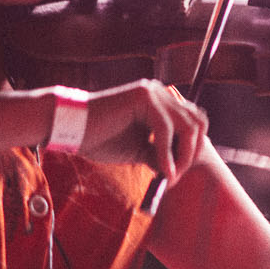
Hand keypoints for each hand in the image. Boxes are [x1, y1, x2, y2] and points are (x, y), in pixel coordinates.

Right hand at [79, 79, 207, 183]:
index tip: (176, 174)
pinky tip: (162, 171)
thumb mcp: (139, 150)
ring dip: (183, 155)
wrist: (71, 129)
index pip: (194, 123)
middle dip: (192, 152)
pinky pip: (166, 128)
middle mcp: (160, 93)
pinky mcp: (143, 96)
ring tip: (169, 176)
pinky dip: (167, 153)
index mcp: (161, 102)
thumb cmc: (101, 139)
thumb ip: (160, 154)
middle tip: (175, 176)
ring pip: (187, 125)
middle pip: (198, 122)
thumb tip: (178, 168)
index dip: (192, 149)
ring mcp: (153, 92)